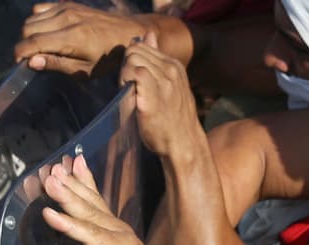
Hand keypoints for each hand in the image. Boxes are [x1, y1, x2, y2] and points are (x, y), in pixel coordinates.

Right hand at [15, 2, 144, 75]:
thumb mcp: (85, 70)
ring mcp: (66, 8)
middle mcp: (65, 18)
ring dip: (29, 33)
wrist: (126, 34)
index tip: (19, 64)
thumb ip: (57, 64)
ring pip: (32, 18)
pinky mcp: (67, 4)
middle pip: (28, 28)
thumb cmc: (107, 58)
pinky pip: (41, 8)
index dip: (20, 54)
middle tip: (31, 58)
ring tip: (38, 48)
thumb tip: (32, 62)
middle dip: (24, 45)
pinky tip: (45, 32)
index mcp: (71, 37)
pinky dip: (37, 20)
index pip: (33, 42)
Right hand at [42, 155, 159, 244]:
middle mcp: (119, 231)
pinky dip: (85, 179)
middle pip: (89, 211)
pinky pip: (96, 197)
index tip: (49, 214)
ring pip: (91, 200)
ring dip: (72, 183)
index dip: (69, 224)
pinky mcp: (110, 221)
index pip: (91, 235)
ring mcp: (115, 223)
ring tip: (55, 169)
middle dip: (68, 195)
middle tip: (49, 180)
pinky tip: (76, 163)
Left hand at [121, 33, 201, 160]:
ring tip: (129, 92)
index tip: (132, 80)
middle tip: (127, 86)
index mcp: (174, 65)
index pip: (144, 45)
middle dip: (126, 65)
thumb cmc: (172, 120)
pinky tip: (128, 94)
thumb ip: (158, 61)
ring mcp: (164, 81)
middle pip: (135, 49)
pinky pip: (134, 71)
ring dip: (124, 73)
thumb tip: (148, 36)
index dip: (132, 61)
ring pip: (133, 57)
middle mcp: (170, 69)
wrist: (183, 144)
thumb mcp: (169, 86)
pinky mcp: (154, 94)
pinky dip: (125, 80)